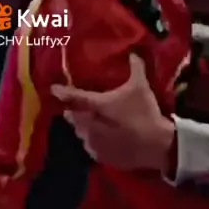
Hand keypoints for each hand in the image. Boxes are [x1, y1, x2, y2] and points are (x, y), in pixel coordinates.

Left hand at [51, 55, 174, 169]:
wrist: (154, 145)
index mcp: (95, 105)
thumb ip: (136, 68)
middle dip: (73, 111)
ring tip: (90, 122)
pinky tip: (102, 138)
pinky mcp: (100, 156)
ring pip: (79, 132)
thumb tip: (133, 52)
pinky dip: (92, 141)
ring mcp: (92, 143)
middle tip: (79, 106)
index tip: (54, 89)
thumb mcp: (141, 86)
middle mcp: (88, 124)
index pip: (73, 97)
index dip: (62, 92)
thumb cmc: (144, 112)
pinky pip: (89, 146)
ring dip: (82, 126)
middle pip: (72, 116)